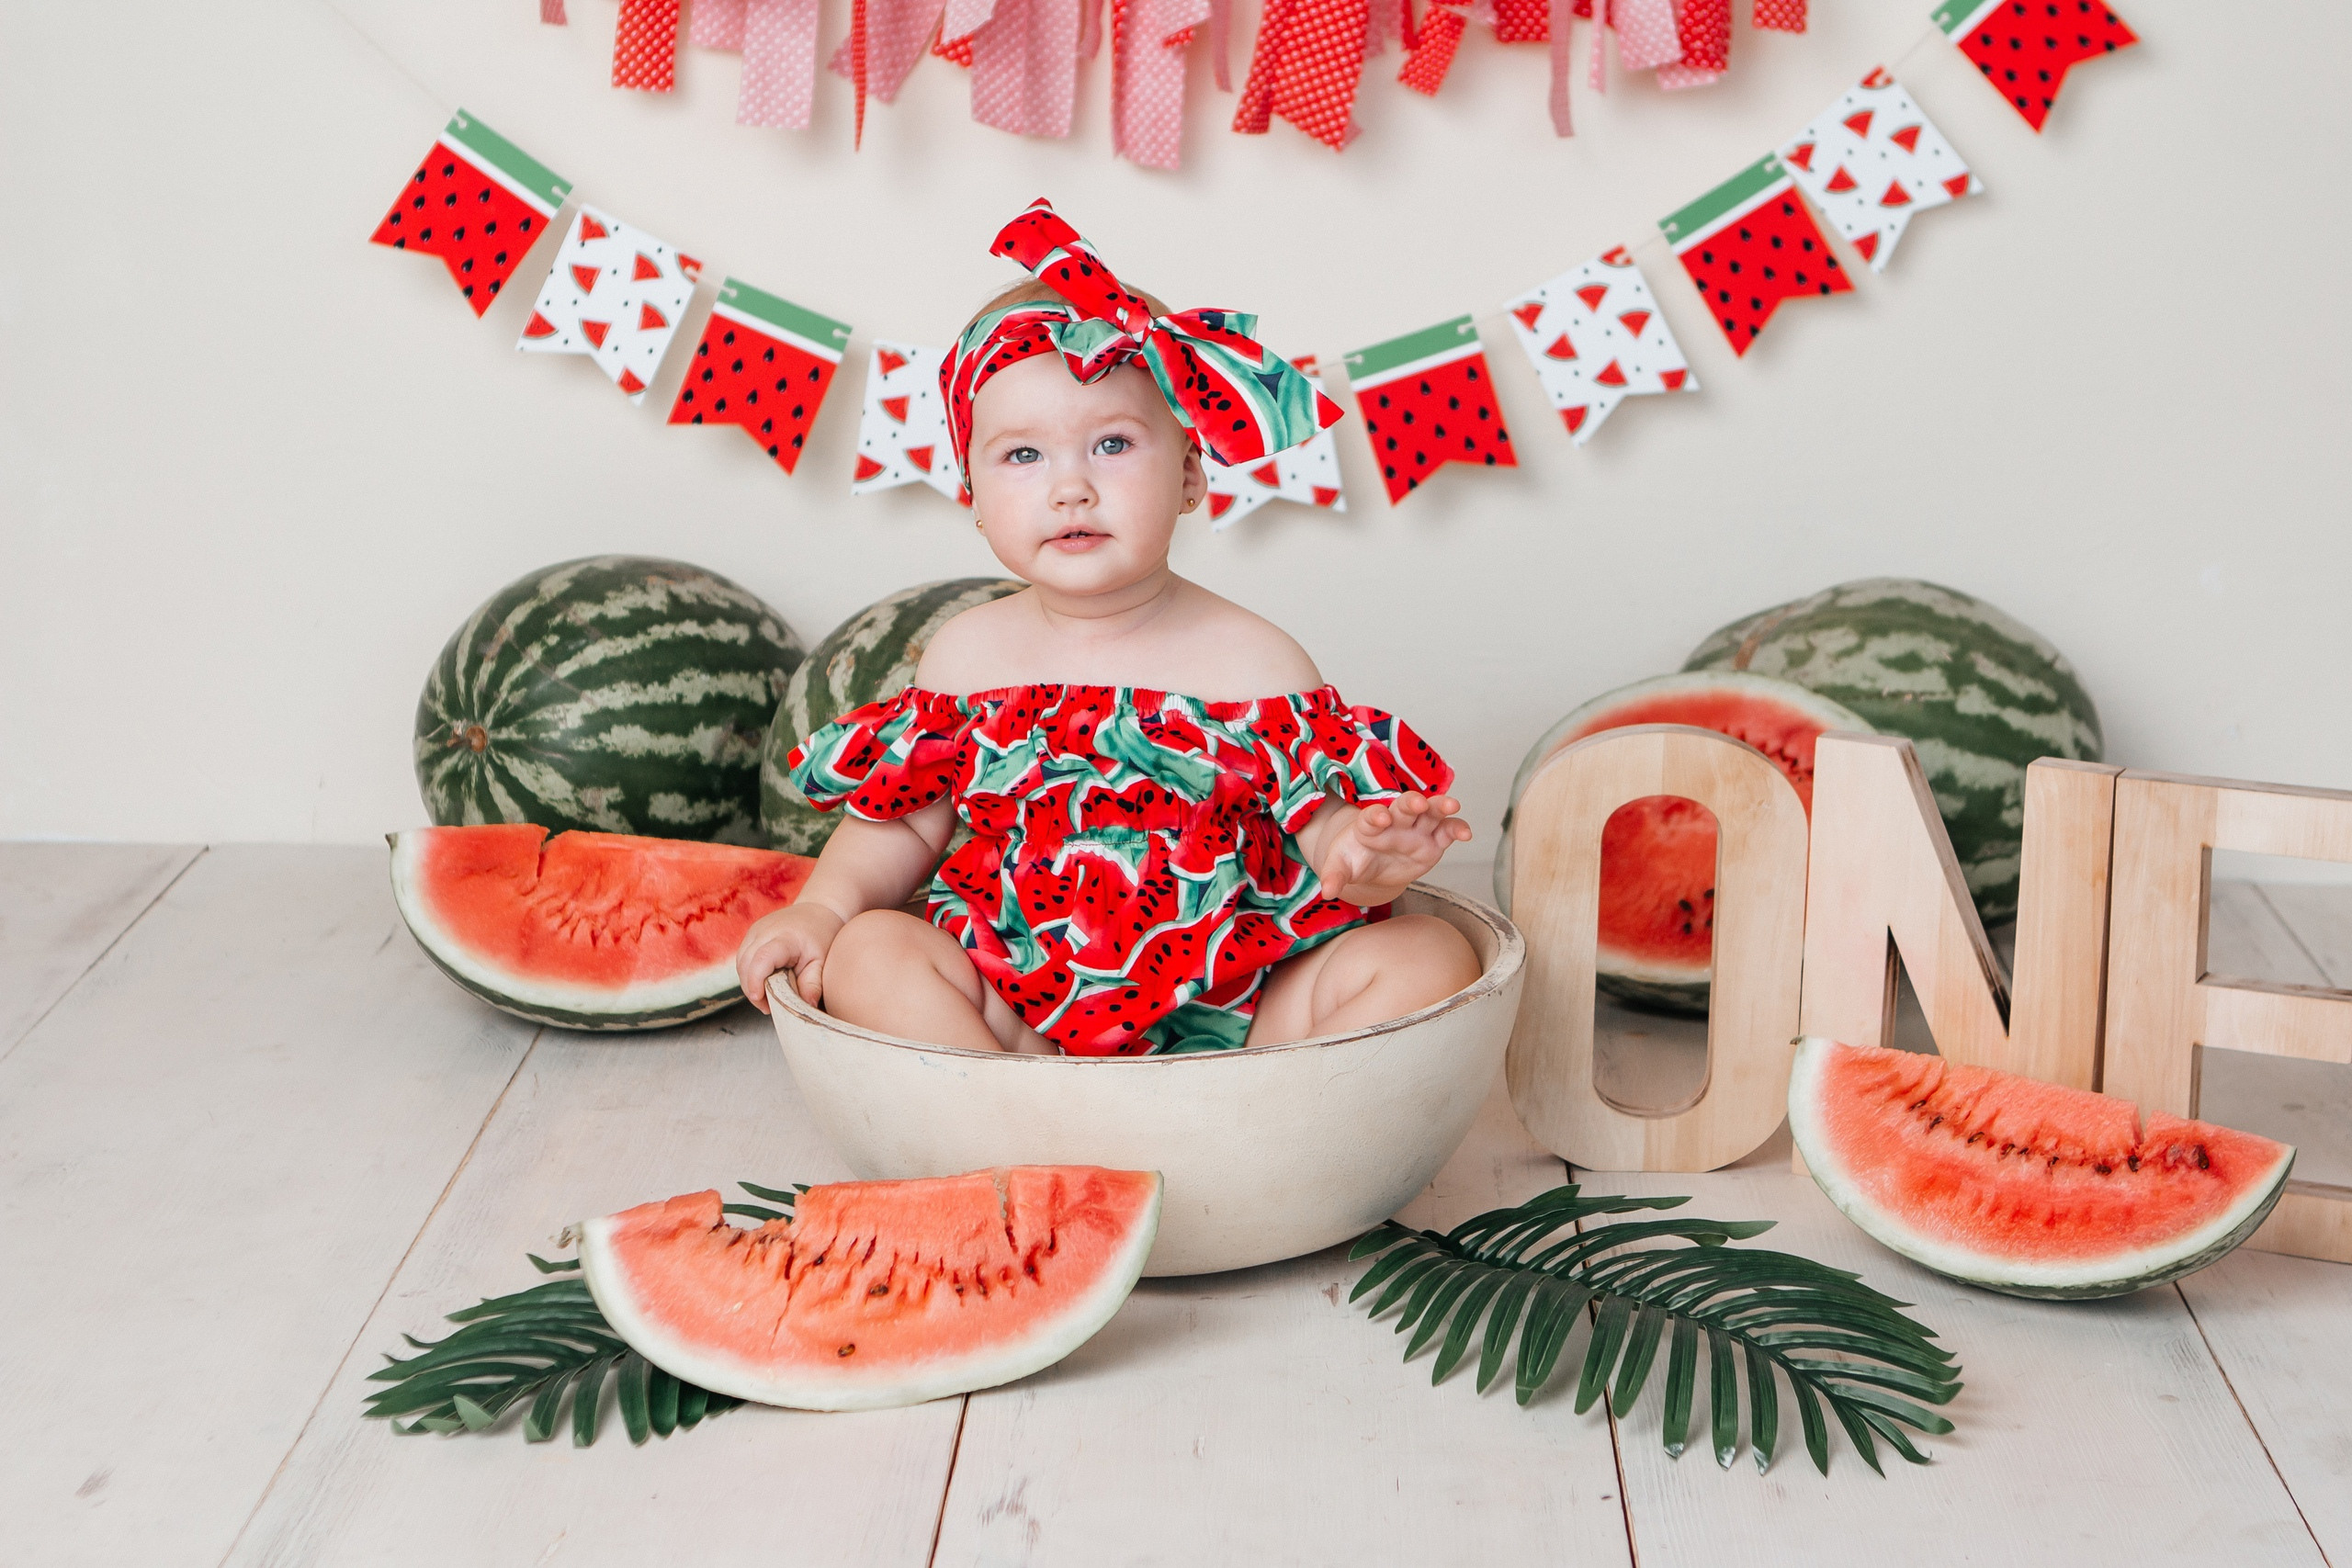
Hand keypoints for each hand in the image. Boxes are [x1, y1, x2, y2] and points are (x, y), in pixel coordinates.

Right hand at [736, 903, 845, 1013]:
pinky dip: (749, 973)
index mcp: (784, 937)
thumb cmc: (822, 936)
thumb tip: (807, 1006)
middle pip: (746, 964)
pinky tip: (763, 983)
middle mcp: (764, 931)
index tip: (762, 1001)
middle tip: (768, 1007)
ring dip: (749, 983)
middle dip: (752, 989)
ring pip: (740, 963)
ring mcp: (755, 930)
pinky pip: (743, 958)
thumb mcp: (822, 962)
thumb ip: (813, 984)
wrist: (818, 911)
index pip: (761, 959)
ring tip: (767, 997)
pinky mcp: (751, 934)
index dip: (756, 982)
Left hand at [1314, 793, 1472, 906]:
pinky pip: (1447, 831)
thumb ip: (1335, 876)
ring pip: (1431, 812)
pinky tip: (1466, 833)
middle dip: (1411, 802)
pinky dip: (1458, 828)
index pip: (1371, 817)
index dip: (1375, 816)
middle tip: (1417, 802)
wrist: (1373, 866)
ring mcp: (1416, 829)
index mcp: (1369, 825)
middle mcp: (1395, 822)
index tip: (1378, 817)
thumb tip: (1327, 891)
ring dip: (1441, 806)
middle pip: (1405, 806)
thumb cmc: (1355, 860)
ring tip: (1452, 804)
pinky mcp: (1433, 841)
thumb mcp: (1341, 867)